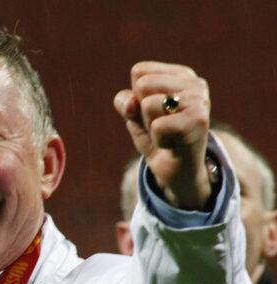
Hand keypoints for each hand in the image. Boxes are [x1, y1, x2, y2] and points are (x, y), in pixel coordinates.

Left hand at [114, 61, 211, 209]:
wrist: (177, 171)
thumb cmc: (157, 138)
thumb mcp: (134, 116)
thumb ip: (125, 102)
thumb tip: (132, 103)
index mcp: (180, 74)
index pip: (139, 72)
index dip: (136, 97)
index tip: (153, 113)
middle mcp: (194, 83)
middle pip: (143, 85)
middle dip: (143, 112)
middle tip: (161, 126)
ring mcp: (199, 100)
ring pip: (148, 104)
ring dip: (151, 127)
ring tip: (168, 134)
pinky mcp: (198, 120)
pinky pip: (157, 126)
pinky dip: (158, 140)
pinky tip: (173, 144)